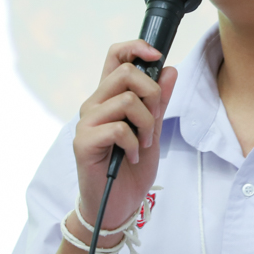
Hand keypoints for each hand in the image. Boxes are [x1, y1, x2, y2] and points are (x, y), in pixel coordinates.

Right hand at [72, 40, 178, 234]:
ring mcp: (87, 122)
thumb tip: (170, 70)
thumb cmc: (132, 169)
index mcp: (110, 97)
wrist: (118, 205)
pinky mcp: (83, 142)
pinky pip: (118, 128)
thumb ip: (159, 102)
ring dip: (146, 123)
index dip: (135, 48)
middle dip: (152, 94)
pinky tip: (133, 156)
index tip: (156, 55)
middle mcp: (95, 104)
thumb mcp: (153, 131)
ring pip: (125, 100)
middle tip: (154, 121)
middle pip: (126, 74)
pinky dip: (134, 143)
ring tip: (144, 144)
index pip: (116, 57)